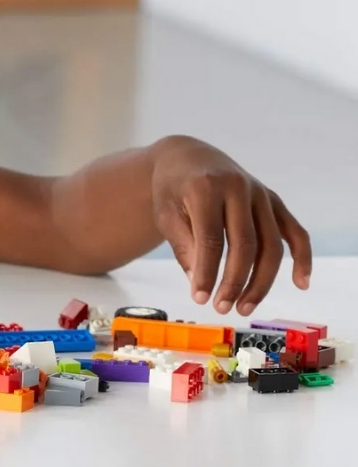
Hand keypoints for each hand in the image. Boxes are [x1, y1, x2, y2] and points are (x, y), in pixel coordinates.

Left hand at [150, 136, 310, 315]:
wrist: (189, 159)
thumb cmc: (173, 188)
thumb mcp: (165, 213)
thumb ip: (182, 245)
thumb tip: (198, 282)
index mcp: (207, 188)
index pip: (211, 238)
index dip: (207, 271)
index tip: (198, 297)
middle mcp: (239, 188)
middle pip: (245, 244)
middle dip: (234, 281)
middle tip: (221, 307)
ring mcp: (261, 194)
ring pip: (271, 244)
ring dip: (261, 280)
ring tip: (244, 306)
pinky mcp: (274, 201)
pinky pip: (295, 232)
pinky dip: (302, 258)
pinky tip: (300, 283)